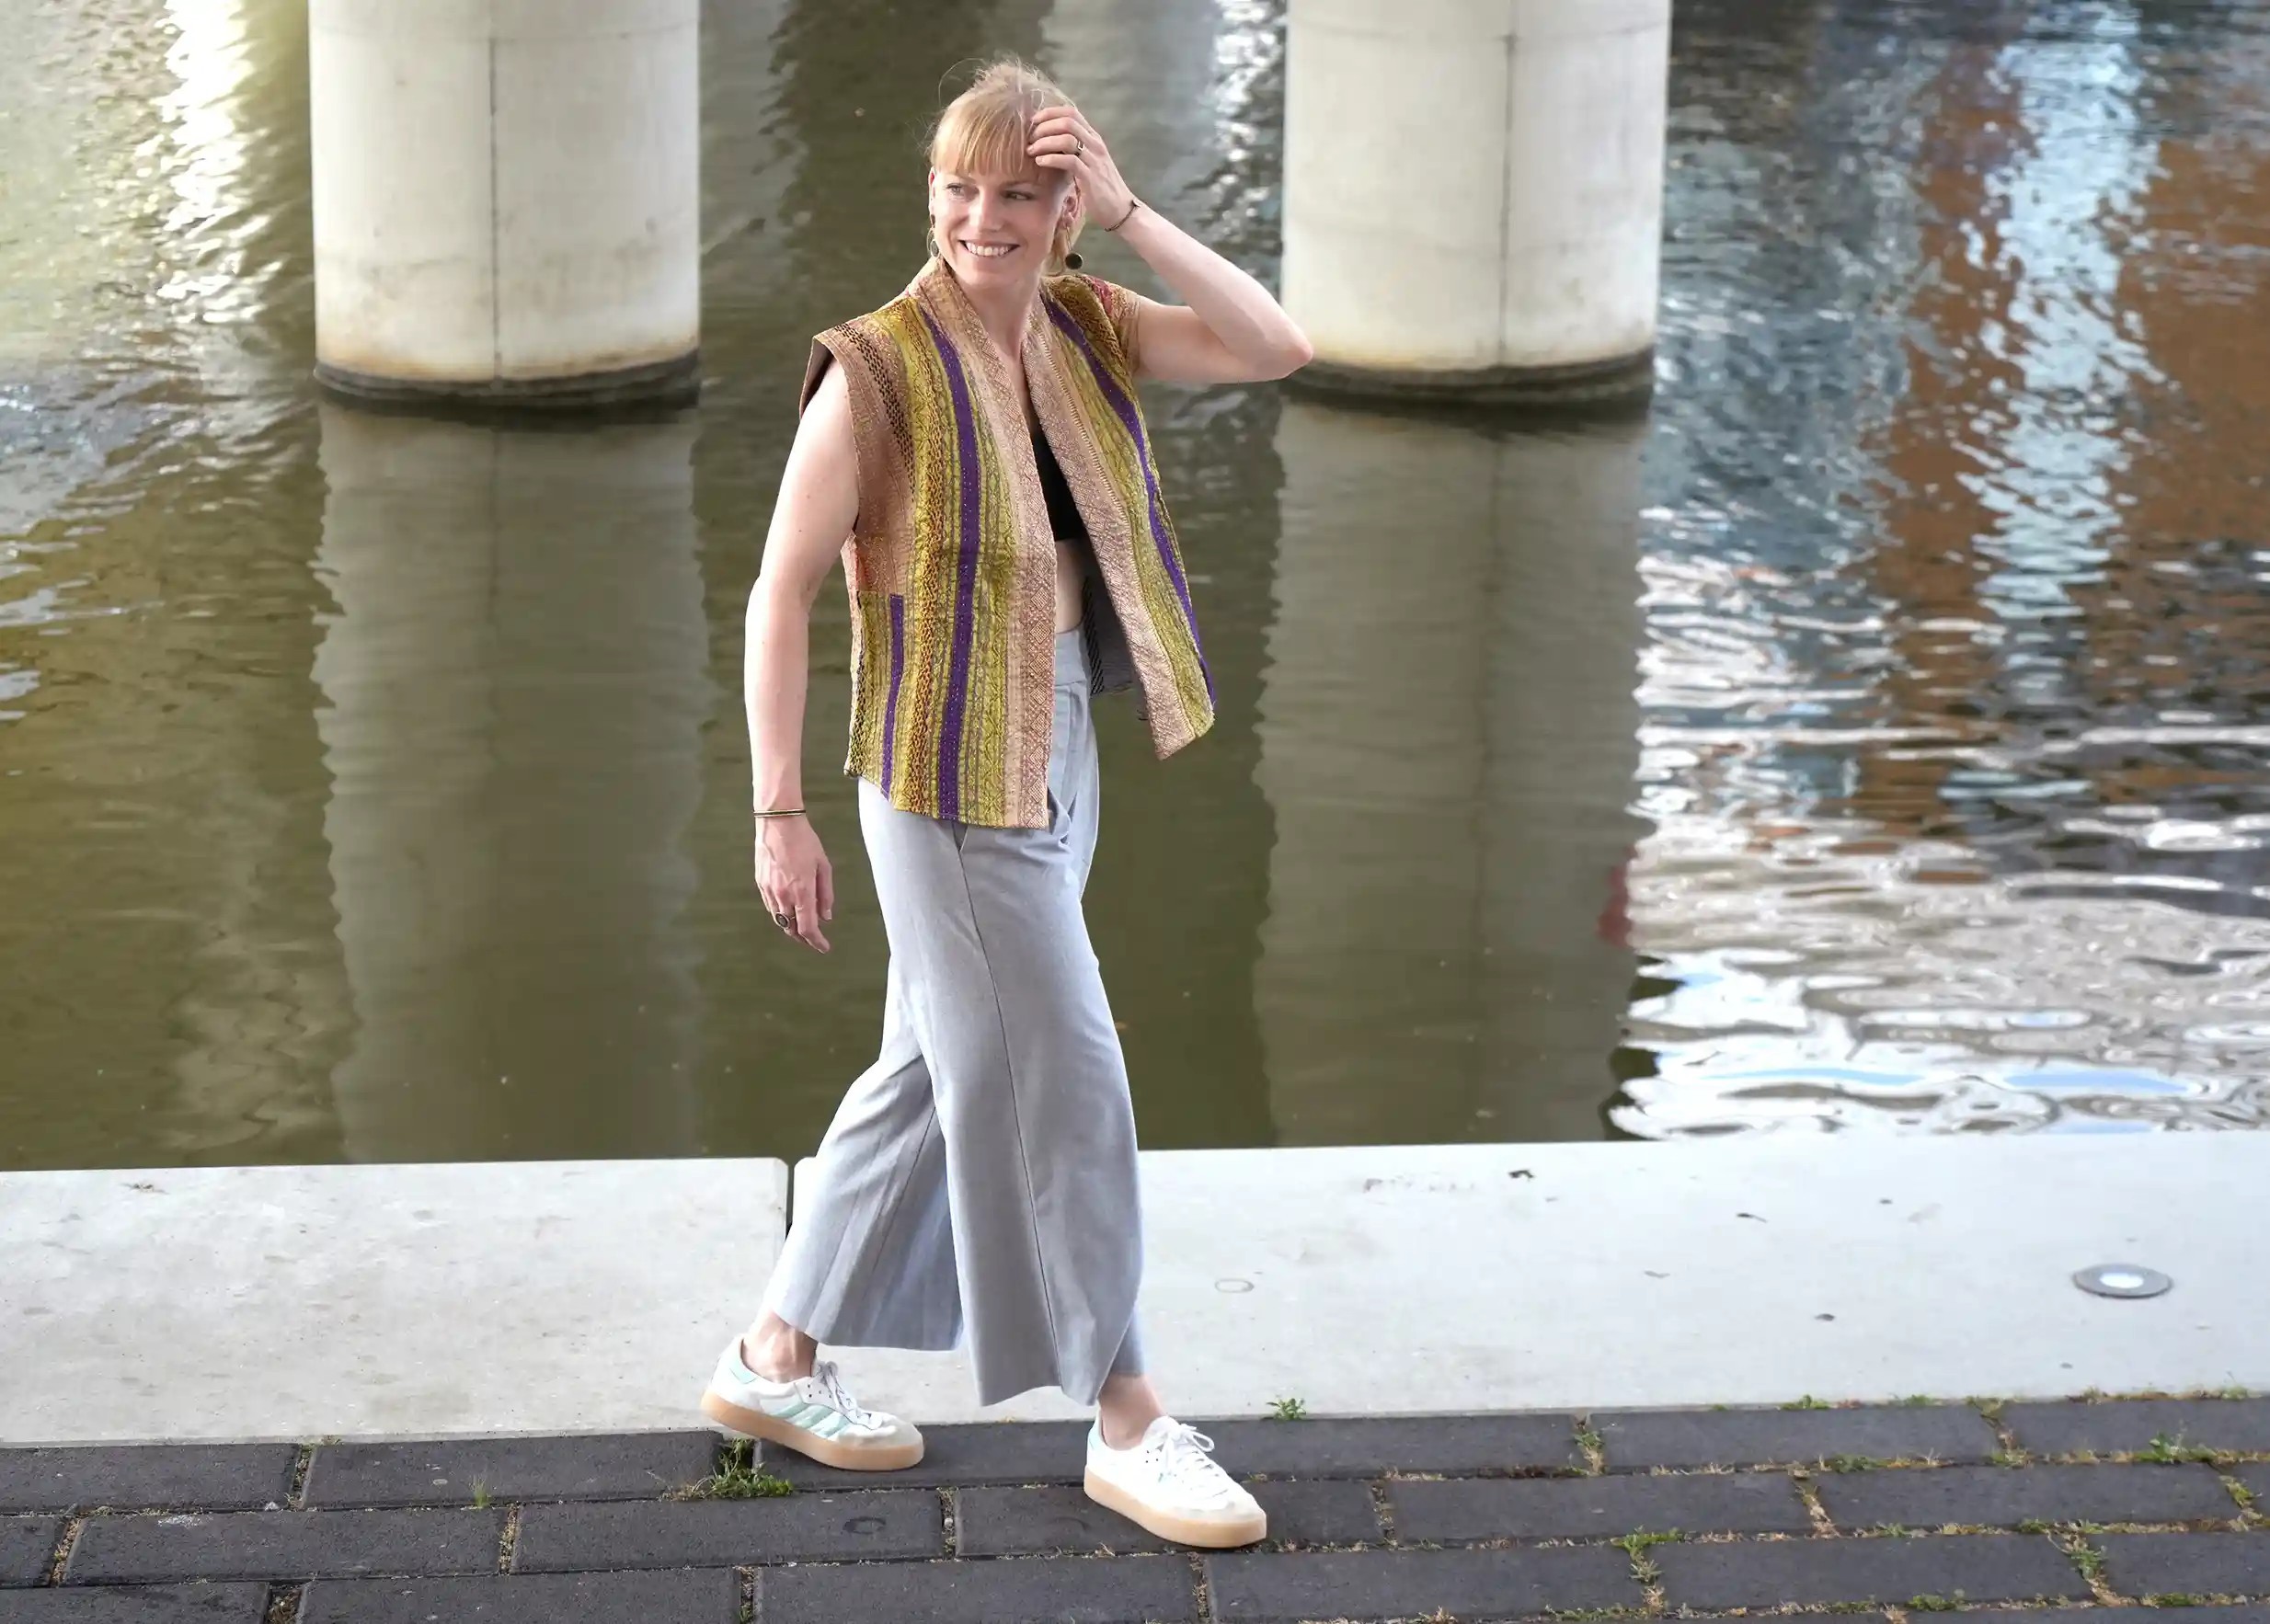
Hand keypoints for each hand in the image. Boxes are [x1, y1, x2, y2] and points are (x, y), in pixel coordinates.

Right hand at [755, 816, 832, 952]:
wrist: (777, 823)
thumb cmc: (805, 841)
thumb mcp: (823, 866)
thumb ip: (825, 894)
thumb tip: (826, 917)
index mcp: (802, 892)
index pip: (808, 928)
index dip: (816, 942)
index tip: (824, 947)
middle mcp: (783, 895)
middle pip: (791, 929)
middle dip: (803, 938)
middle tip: (814, 939)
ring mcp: (769, 890)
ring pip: (779, 920)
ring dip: (791, 927)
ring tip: (802, 927)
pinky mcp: (760, 884)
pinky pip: (770, 907)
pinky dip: (780, 914)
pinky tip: (787, 912)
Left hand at [1028, 105, 1133, 233]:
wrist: (1120, 208)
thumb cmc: (1101, 186)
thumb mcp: (1088, 161)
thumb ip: (1074, 149)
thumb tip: (1050, 142)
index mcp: (1093, 138)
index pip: (1072, 113)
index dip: (1050, 113)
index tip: (1034, 121)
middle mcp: (1095, 144)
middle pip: (1068, 122)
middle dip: (1045, 126)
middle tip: (1031, 138)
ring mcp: (1094, 160)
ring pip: (1067, 139)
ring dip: (1045, 142)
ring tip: (1032, 150)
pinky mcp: (1090, 177)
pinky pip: (1069, 161)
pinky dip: (1051, 158)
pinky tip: (1040, 162)